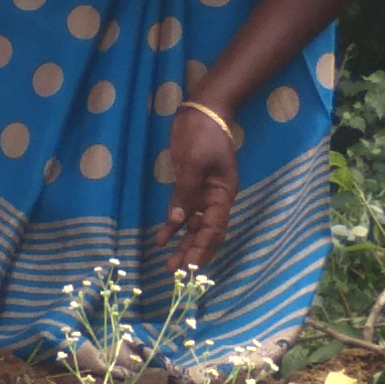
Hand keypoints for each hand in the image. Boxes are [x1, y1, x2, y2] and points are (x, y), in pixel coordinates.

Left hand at [163, 100, 238, 267]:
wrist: (201, 110)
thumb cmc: (203, 134)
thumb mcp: (194, 163)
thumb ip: (185, 193)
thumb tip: (177, 221)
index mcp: (223, 193)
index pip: (214, 228)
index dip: (203, 248)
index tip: (191, 266)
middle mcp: (215, 198)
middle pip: (206, 232)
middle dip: (192, 252)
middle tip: (177, 273)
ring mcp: (203, 193)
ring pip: (194, 226)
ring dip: (183, 244)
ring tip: (169, 264)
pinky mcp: (189, 186)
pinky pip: (182, 212)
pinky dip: (172, 226)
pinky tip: (161, 239)